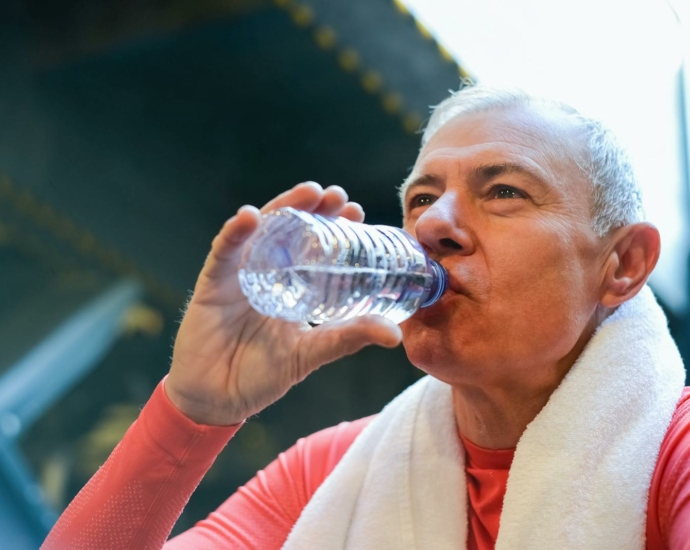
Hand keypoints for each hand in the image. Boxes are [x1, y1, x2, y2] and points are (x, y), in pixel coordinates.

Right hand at [165, 182, 402, 424]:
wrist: (218, 400)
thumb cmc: (263, 375)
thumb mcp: (312, 352)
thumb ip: (347, 338)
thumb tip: (394, 334)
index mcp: (291, 284)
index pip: (314, 246)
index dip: (334, 226)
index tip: (356, 212)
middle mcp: (267, 272)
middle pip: (289, 229)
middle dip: (312, 207)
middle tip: (336, 195)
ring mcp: (239, 274)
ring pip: (260, 231)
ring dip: (282, 208)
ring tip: (308, 192)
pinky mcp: (212, 283)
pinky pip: (222, 253)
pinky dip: (234, 233)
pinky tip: (250, 217)